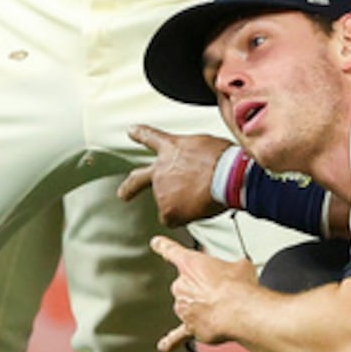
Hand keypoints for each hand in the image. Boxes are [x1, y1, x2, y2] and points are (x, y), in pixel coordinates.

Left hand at [118, 124, 233, 225]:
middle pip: (138, 179)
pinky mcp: (167, 210)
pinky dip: (185, 218)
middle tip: (123, 195)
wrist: (227, 175)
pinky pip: (174, 220)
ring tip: (201, 198)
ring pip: (167, 204)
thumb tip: (199, 165)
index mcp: (172, 148)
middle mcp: (160, 169)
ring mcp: (161, 191)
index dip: (140, 134)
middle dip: (129, 188)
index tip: (131, 131)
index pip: (150, 137)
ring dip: (180, 205)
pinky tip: (199, 209)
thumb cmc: (223, 159)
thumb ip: (193, 155)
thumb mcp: (205, 145)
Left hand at [154, 234, 263, 351]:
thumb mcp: (240, 265)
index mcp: (190, 263)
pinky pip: (178, 334)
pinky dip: (172, 341)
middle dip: (202, 287)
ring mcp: (183, 308)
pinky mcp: (190, 327)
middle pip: (186, 284)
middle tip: (221, 289)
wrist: (238, 311)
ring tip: (223, 308)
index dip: (163, 246)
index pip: (171, 251)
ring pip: (188, 306)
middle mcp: (181, 285)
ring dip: (202, 307)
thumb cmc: (238, 286)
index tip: (156, 243)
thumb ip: (231, 268)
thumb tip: (237, 274)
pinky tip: (165, 346)